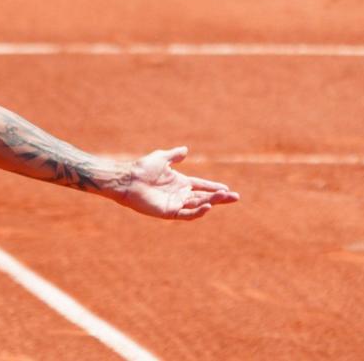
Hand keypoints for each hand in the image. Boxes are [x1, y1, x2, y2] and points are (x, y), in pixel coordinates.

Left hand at [122, 147, 238, 219]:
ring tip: (224, 197)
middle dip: (219, 197)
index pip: (201, 186)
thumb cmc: (142, 168)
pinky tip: (207, 206)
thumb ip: (174, 156)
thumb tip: (185, 149)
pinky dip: (197, 212)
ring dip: (211, 202)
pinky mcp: (168, 212)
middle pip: (204, 197)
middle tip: (235, 196)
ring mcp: (175, 204)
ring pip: (198, 205)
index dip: (214, 187)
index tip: (227, 188)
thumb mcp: (161, 158)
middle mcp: (179, 194)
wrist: (128, 179)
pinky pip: (186, 214)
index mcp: (180, 182)